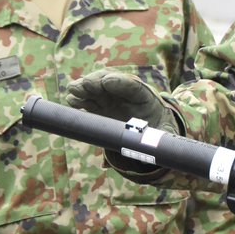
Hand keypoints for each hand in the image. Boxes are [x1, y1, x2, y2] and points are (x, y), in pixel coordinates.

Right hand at [65, 70, 180, 177]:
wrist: (151, 126)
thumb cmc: (157, 127)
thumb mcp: (162, 133)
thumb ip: (157, 141)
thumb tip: (150, 152)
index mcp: (145, 97)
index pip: (134, 86)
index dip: (120, 82)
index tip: (108, 81)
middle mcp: (125, 94)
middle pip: (110, 82)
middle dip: (97, 82)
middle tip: (84, 84)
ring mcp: (111, 97)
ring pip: (97, 88)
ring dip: (85, 88)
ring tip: (73, 90)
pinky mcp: (100, 105)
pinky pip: (89, 99)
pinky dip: (80, 98)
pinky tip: (72, 99)